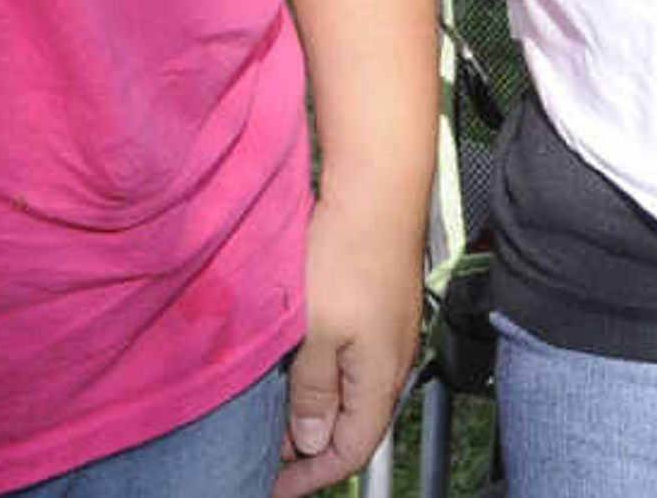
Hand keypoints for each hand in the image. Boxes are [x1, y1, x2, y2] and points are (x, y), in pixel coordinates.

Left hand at [273, 186, 421, 493]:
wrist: (376, 188)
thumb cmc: (345, 255)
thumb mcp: (316, 332)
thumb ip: (313, 392)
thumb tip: (311, 442)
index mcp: (379, 378)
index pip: (350, 452)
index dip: (310, 477)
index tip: (273, 488)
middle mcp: (391, 362)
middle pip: (353, 426)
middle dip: (309, 447)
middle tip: (265, 453)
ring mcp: (388, 334)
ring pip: (351, 392)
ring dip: (313, 409)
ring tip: (272, 412)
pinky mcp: (380, 308)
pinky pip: (352, 361)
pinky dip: (322, 377)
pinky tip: (294, 365)